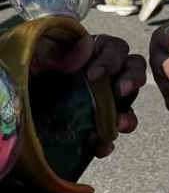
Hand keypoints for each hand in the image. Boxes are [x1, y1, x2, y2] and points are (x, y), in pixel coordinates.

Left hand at [31, 31, 146, 146]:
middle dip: (132, 79)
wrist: (12, 109)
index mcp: (90, 52)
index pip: (113, 48)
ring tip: (119, 125)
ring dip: (129, 113)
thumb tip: (87, 45)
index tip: (94, 74)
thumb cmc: (26, 72)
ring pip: (128, 103)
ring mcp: (100, 100)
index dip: (111, 59)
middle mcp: (102, 74)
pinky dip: (109, 141)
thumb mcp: (37, 55)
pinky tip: (101, 147)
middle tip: (121, 91)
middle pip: (131, 69)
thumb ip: (59, 50)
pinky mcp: (94, 125)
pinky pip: (110, 132)